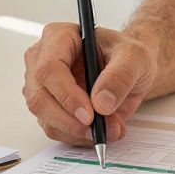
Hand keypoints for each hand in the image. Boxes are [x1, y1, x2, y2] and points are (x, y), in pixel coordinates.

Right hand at [22, 23, 157, 144]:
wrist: (129, 70)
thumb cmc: (127, 55)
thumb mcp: (135, 57)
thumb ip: (120, 76)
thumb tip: (101, 103)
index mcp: (59, 37)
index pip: (49, 68)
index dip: (66, 94)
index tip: (89, 114)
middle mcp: (42, 60)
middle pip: (39, 97)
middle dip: (69, 120)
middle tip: (97, 130)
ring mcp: (41, 85)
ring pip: (45, 118)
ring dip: (77, 131)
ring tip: (109, 129)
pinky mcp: (48, 107)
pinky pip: (55, 129)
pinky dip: (78, 136)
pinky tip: (99, 130)